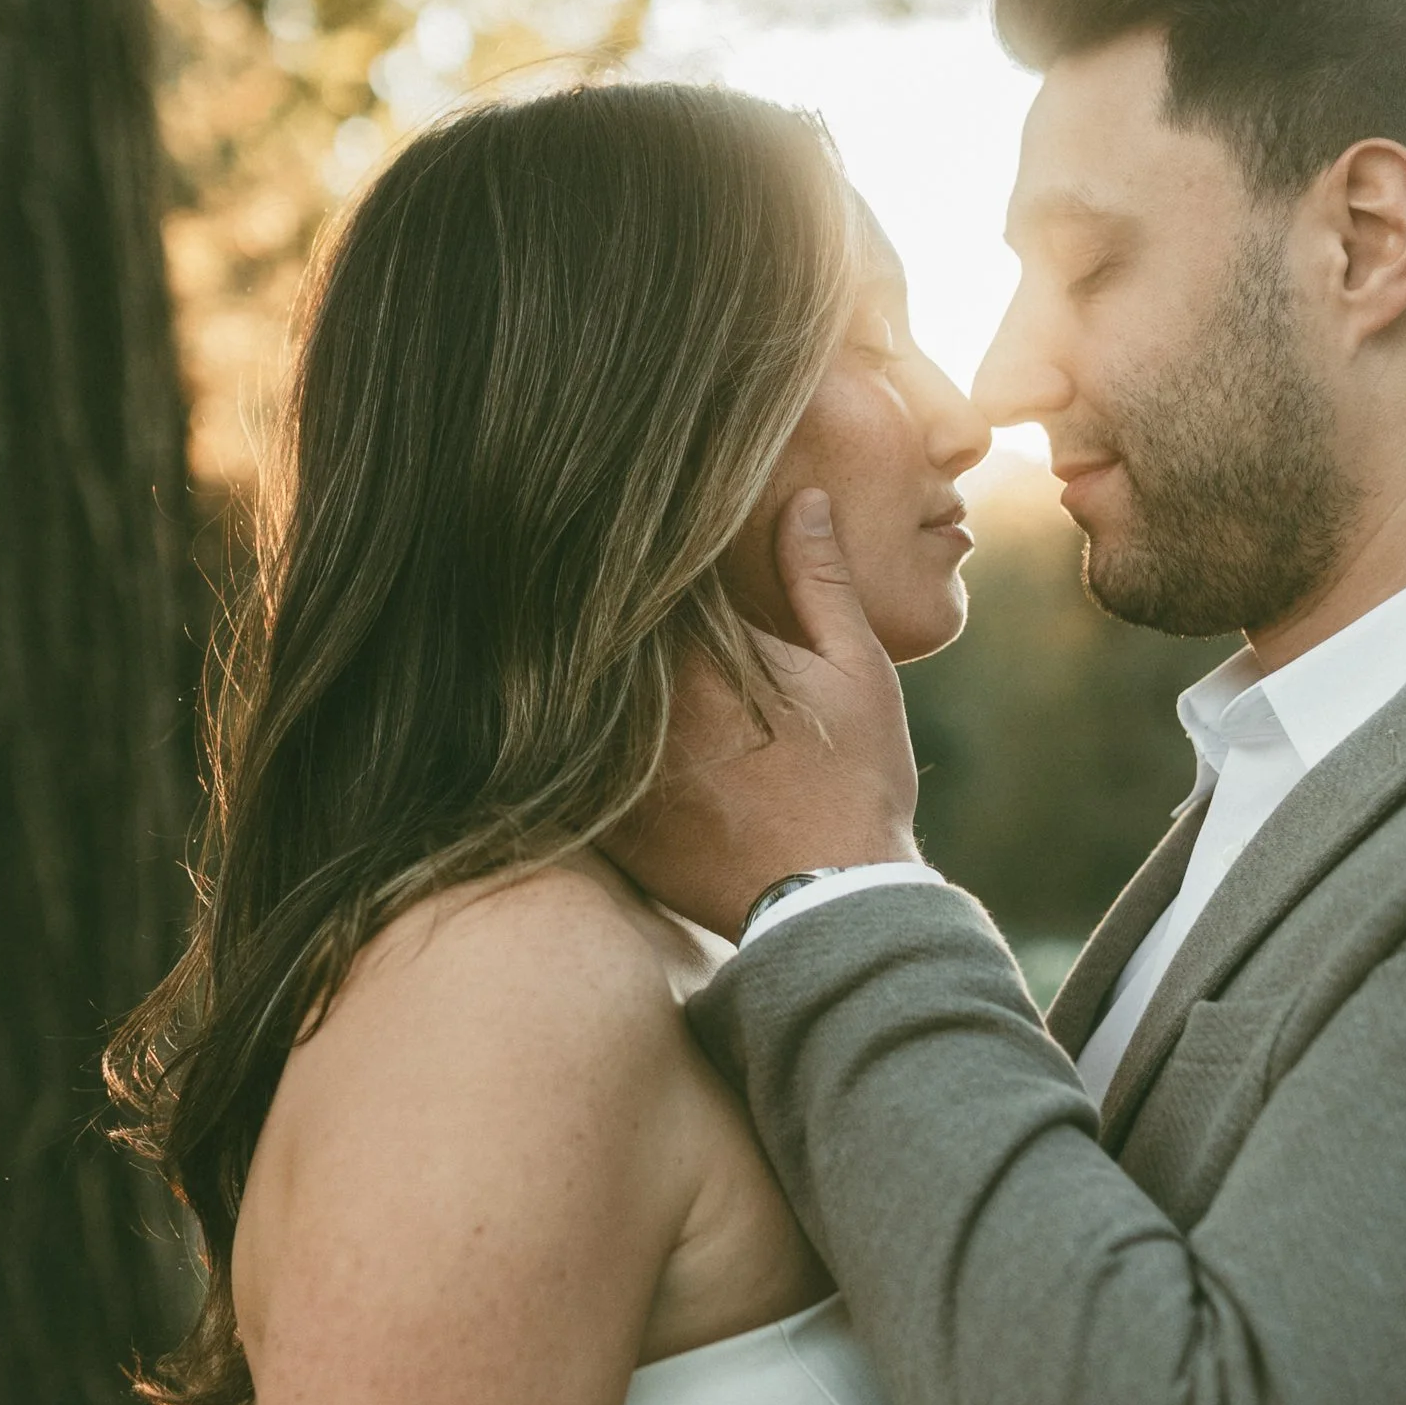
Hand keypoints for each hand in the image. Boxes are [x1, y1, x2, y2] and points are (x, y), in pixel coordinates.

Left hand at [605, 491, 924, 936]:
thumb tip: (801, 500)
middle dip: (594, 601)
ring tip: (548, 629)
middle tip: (562, 560)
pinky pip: (569, 766)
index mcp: (704, 655)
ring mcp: (622, 766)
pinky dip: (568, 740)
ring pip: (574, 695)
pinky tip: (562, 719)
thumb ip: (819, 581)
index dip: (632, 545)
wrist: (834, 904)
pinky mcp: (610, 821)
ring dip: (571, 666)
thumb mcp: (855, 669)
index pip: (646, 577)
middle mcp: (649, 705)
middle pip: (596, 630)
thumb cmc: (857, 780)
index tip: (619, 515)